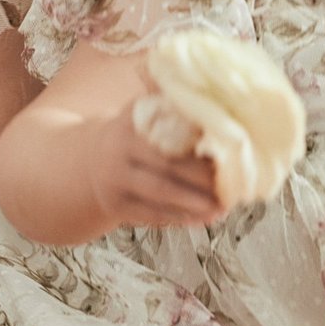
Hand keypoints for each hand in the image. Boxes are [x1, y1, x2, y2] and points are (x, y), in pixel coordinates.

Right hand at [81, 103, 224, 229]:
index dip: (200, 141)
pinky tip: (204, 218)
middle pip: (167, 163)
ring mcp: (115, 179)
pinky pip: (152, 215)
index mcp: (131, 119)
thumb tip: (221, 107)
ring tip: (223, 207)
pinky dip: (181, 218)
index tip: (228, 149)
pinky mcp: (115, 205)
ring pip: (160, 192)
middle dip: (203, 176)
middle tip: (232, 184)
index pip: (169, 130)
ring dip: (195, 202)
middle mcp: (119, 147)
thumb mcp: (145, 116)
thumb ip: (174, 109)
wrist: (92, 162)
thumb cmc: (136, 137)